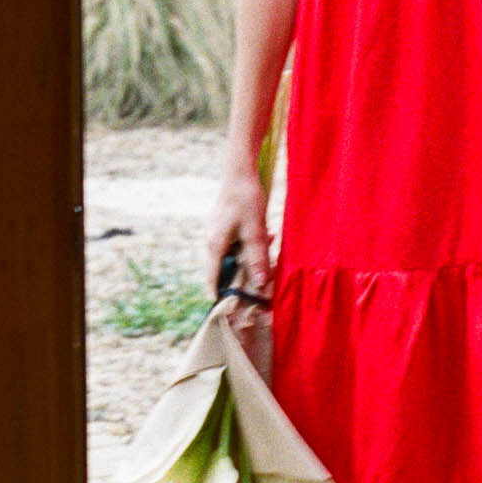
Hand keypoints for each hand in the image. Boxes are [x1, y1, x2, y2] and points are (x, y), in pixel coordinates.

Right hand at [204, 164, 272, 300]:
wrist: (240, 171)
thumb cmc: (245, 199)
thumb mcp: (255, 230)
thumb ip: (257, 257)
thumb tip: (260, 283)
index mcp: (215, 246)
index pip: (212, 280)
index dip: (221, 296)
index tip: (231, 312)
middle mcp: (212, 242)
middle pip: (225, 270)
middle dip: (244, 276)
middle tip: (263, 282)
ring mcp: (217, 234)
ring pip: (234, 256)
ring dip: (251, 258)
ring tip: (269, 245)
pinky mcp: (225, 226)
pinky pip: (238, 244)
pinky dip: (251, 245)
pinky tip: (267, 234)